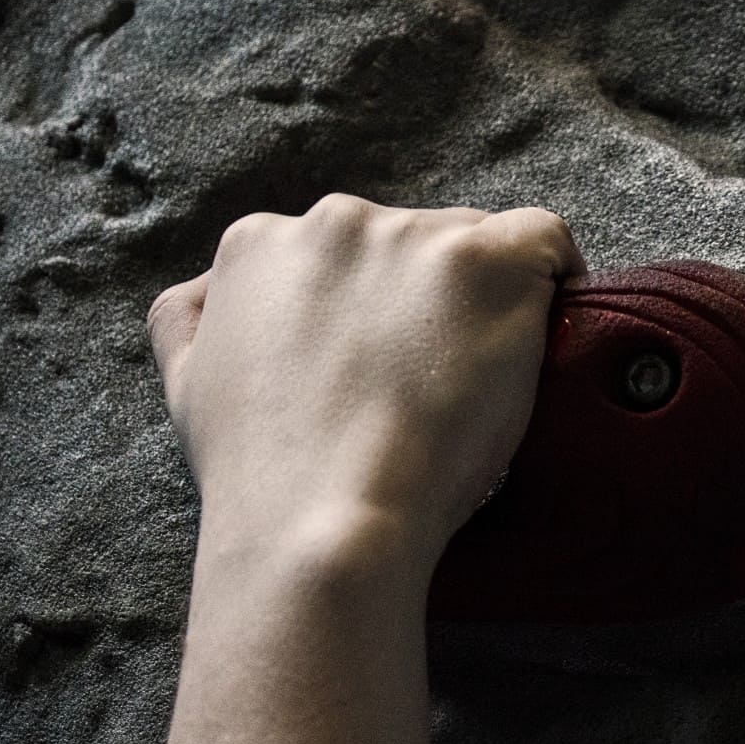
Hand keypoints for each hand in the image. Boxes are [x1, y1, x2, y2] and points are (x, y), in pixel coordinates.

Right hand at [146, 194, 584, 571]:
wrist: (326, 522)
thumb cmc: (264, 475)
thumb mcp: (186, 384)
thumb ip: (193, 322)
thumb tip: (207, 295)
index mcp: (258, 244)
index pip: (340, 250)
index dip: (375, 304)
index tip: (394, 357)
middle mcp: (335, 221)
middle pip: (412, 240)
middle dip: (430, 299)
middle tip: (441, 378)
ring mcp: (415, 238)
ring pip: (477, 245)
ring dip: (488, 299)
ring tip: (485, 376)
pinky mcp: (487, 263)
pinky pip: (543, 239)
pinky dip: (557, 272)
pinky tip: (556, 318)